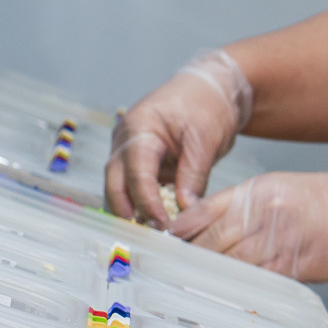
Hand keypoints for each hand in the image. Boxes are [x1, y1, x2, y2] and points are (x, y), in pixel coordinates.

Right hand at [107, 50, 252, 226]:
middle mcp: (125, 143)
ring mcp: (130, 154)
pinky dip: (145, 207)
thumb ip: (193, 175)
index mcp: (138, 130)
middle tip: (150, 239)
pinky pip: (137, 189)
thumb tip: (186, 211)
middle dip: (129, 214)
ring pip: (121, 190)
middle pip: (116, 186)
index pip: (136, 174)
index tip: (163, 225)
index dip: (148, 203)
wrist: (212, 88)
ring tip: (154, 237)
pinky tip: (159, 225)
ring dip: (134, 213)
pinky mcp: (143, 165)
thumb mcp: (205, 138)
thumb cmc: (207, 104)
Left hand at [170, 149, 327, 282]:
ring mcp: (280, 241)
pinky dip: (239, 292)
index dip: (176, 235)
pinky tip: (226, 299)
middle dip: (187, 262)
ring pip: (230, 266)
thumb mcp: (274, 188)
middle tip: (166, 278)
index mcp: (254, 192)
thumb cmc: (322, 198)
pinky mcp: (296, 266)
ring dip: (208, 281)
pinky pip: (258, 283)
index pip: (200, 214)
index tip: (159, 250)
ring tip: (188, 293)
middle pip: (210, 245)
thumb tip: (192, 231)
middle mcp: (264, 215)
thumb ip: (233, 207)